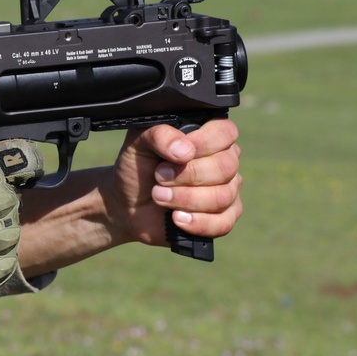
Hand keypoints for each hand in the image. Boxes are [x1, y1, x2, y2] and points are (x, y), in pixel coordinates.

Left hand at [107, 119, 242, 247]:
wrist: (128, 203)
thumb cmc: (138, 166)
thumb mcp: (138, 143)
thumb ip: (159, 135)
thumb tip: (185, 151)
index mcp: (208, 136)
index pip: (226, 132)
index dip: (204, 143)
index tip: (176, 155)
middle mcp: (224, 161)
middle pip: (225, 167)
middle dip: (188, 175)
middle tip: (158, 176)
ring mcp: (228, 190)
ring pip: (223, 196)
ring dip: (186, 199)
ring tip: (158, 196)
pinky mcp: (224, 218)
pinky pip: (223, 223)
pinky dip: (198, 222)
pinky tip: (177, 218)